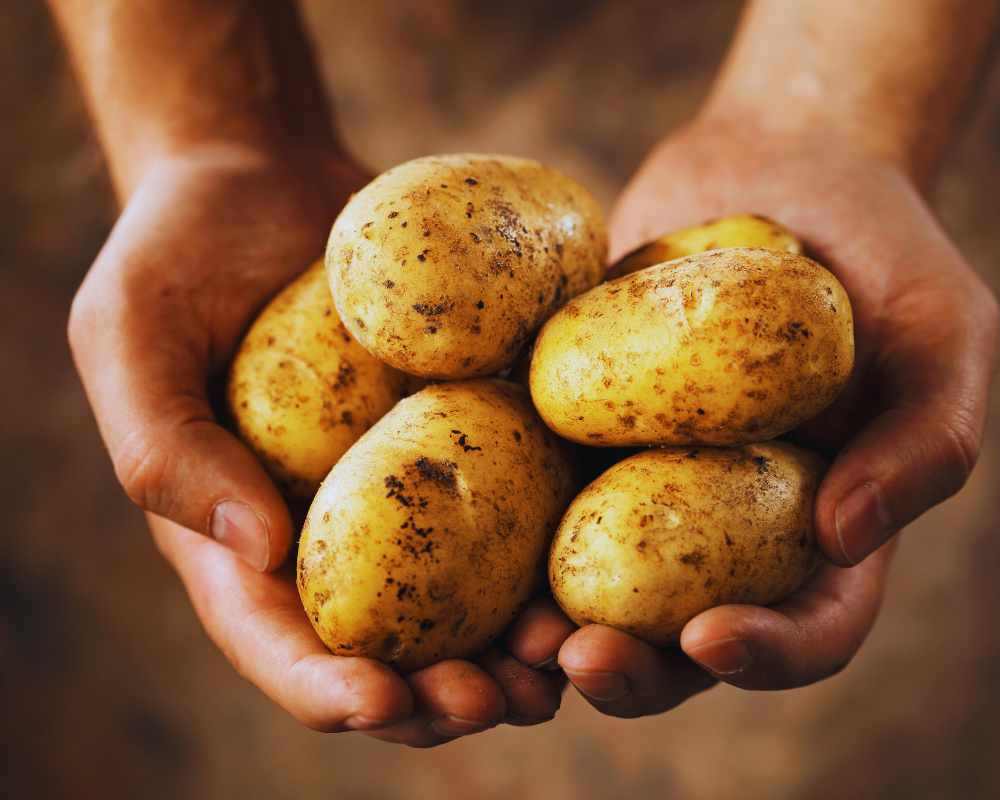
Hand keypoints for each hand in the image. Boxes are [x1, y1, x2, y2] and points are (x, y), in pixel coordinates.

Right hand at [69, 143, 572, 743]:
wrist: (271, 178)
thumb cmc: (180, 252)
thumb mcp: (130, 333)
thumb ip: (166, 445)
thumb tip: (256, 552)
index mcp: (241, 538)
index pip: (279, 641)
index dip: (325, 688)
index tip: (378, 701)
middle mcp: (337, 534)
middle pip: (392, 648)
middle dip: (442, 696)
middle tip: (498, 702)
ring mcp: (414, 493)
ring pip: (472, 602)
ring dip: (518, 649)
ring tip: (566, 661)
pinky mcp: (475, 438)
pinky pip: (523, 505)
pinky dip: (561, 549)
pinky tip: (605, 563)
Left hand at [555, 117, 999, 715]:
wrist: (779, 164)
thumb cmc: (882, 248)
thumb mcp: (943, 329)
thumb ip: (928, 437)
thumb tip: (843, 538)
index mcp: (827, 526)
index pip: (811, 626)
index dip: (767, 655)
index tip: (709, 637)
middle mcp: (732, 526)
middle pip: (685, 640)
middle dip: (634, 670)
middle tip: (578, 659)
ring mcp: (646, 483)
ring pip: (597, 588)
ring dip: (552, 629)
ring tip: (512, 632)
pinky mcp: (581, 431)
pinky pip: (535, 488)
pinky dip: (499, 526)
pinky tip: (461, 522)